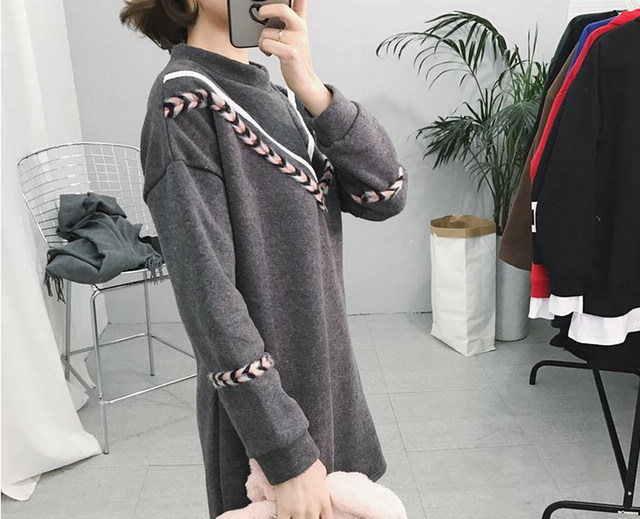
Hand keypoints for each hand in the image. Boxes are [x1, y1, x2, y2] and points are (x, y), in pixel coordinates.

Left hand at [257, 0, 331, 116]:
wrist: (303, 79)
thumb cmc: (295, 58)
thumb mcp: (295, 35)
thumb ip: (290, 18)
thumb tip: (276, 7)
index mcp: (301, 22)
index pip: (300, 1)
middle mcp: (301, 29)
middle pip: (282, 9)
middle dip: (266, 10)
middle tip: (261, 13)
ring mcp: (297, 41)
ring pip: (267, 32)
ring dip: (262, 41)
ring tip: (269, 47)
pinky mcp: (290, 53)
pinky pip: (267, 44)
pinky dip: (264, 49)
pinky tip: (270, 53)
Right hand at [272, 458, 334, 518]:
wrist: (292, 458)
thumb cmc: (308, 463)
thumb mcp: (322, 473)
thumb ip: (322, 484)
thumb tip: (321, 483)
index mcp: (324, 502)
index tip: (318, 516)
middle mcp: (313, 510)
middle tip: (305, 514)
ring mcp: (298, 512)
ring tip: (295, 515)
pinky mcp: (284, 511)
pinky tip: (285, 516)